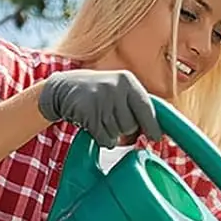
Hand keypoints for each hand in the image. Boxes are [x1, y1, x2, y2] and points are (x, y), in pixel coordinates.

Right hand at [38, 69, 161, 148]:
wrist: (65, 88)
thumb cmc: (97, 94)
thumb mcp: (118, 91)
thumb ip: (135, 106)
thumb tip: (153, 132)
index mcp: (127, 81)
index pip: (146, 107)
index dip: (152, 125)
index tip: (156, 137)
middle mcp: (116, 88)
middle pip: (131, 125)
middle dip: (124, 130)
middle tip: (113, 122)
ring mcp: (101, 99)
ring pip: (117, 134)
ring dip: (111, 135)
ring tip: (102, 121)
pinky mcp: (88, 113)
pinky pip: (104, 138)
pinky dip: (102, 139)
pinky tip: (95, 128)